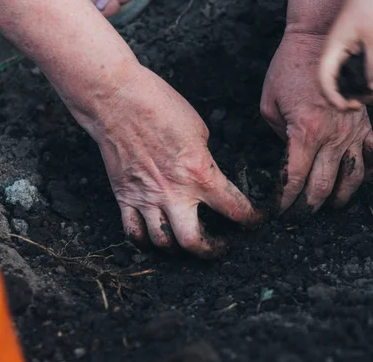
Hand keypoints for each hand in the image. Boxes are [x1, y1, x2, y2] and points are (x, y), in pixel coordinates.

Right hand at [85, 68, 263, 258]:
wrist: (117, 99)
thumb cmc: (160, 106)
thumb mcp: (199, 131)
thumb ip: (204, 161)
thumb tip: (205, 175)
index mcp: (199, 174)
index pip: (234, 209)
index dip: (251, 219)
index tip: (255, 221)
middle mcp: (173, 193)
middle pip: (193, 242)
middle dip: (211, 251)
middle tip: (220, 247)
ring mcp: (146, 198)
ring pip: (162, 242)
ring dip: (177, 248)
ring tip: (186, 241)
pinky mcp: (124, 196)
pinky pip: (133, 232)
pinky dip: (145, 241)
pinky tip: (155, 237)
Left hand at [261, 32, 372, 213]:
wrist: (319, 41)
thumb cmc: (288, 70)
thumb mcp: (269, 105)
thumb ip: (279, 137)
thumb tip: (290, 158)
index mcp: (305, 132)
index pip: (294, 180)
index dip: (285, 201)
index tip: (279, 211)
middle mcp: (332, 137)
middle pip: (321, 186)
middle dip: (307, 207)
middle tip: (299, 216)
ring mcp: (353, 132)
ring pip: (352, 178)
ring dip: (340, 198)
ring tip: (330, 205)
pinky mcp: (366, 124)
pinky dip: (370, 172)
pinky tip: (360, 181)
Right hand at [319, 0, 372, 110]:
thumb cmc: (371, 8)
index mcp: (332, 51)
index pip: (325, 81)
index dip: (334, 98)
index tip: (349, 107)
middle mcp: (334, 55)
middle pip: (333, 86)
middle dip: (348, 99)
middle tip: (365, 104)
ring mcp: (342, 54)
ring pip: (346, 81)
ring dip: (361, 91)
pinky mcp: (352, 52)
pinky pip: (357, 72)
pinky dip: (370, 78)